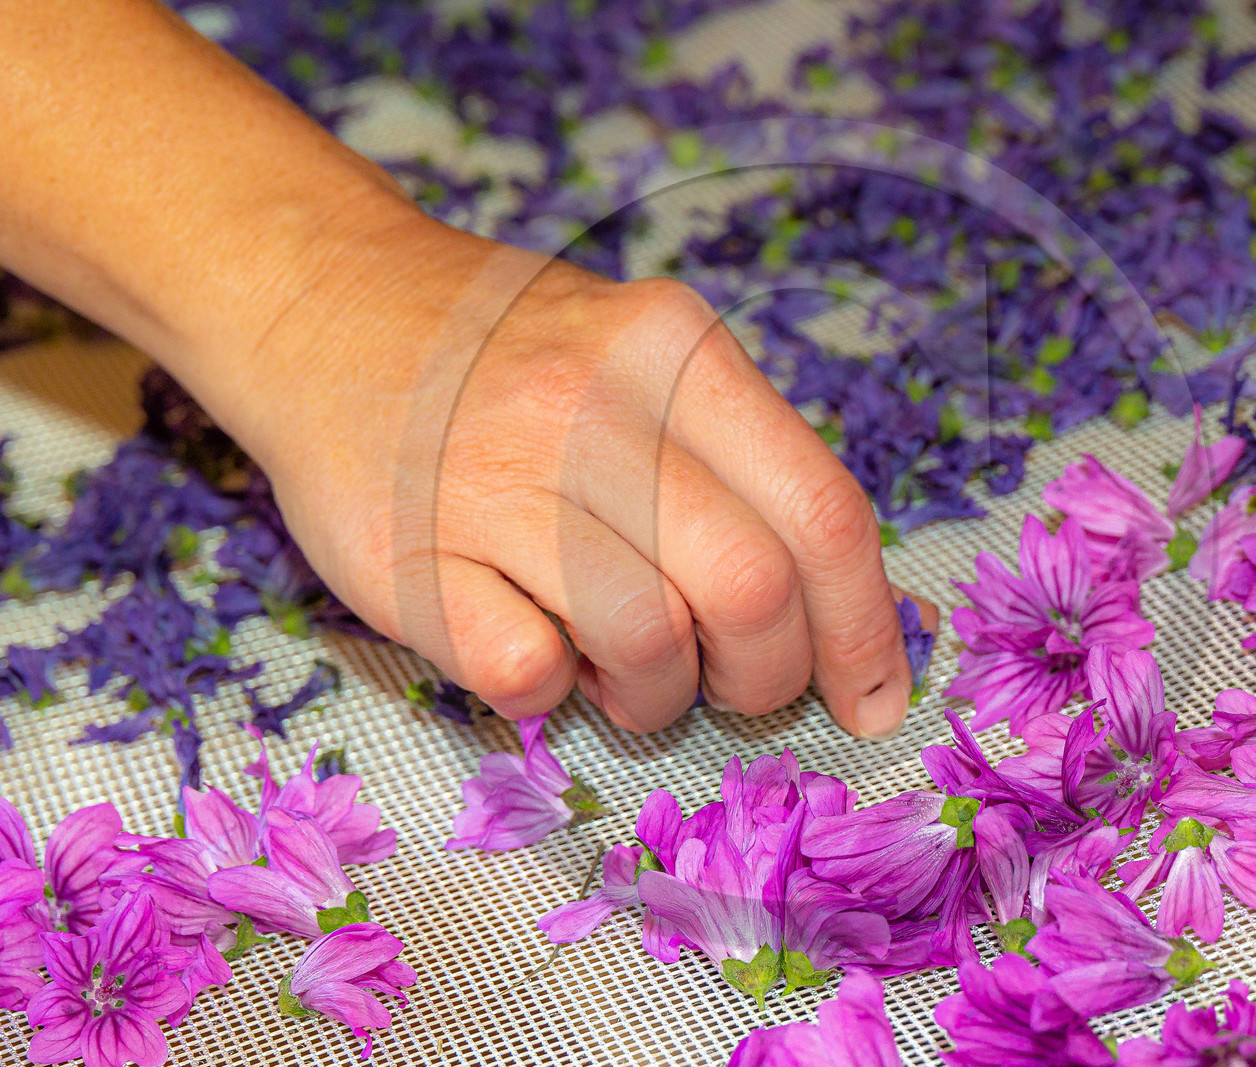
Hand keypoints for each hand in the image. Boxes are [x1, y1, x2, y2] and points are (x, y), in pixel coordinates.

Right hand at [216, 209, 914, 736]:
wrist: (324, 310)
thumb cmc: (517, 359)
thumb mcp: (649, 359)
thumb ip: (748, 464)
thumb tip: (854, 616)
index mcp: (675, 349)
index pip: (822, 511)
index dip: (866, 629)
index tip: (872, 698)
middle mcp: (589, 402)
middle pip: (751, 592)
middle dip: (766, 677)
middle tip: (733, 683)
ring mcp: (488, 477)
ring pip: (648, 645)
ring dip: (656, 695)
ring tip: (619, 661)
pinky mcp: (403, 557)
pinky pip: (526, 676)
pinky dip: (553, 692)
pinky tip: (537, 643)